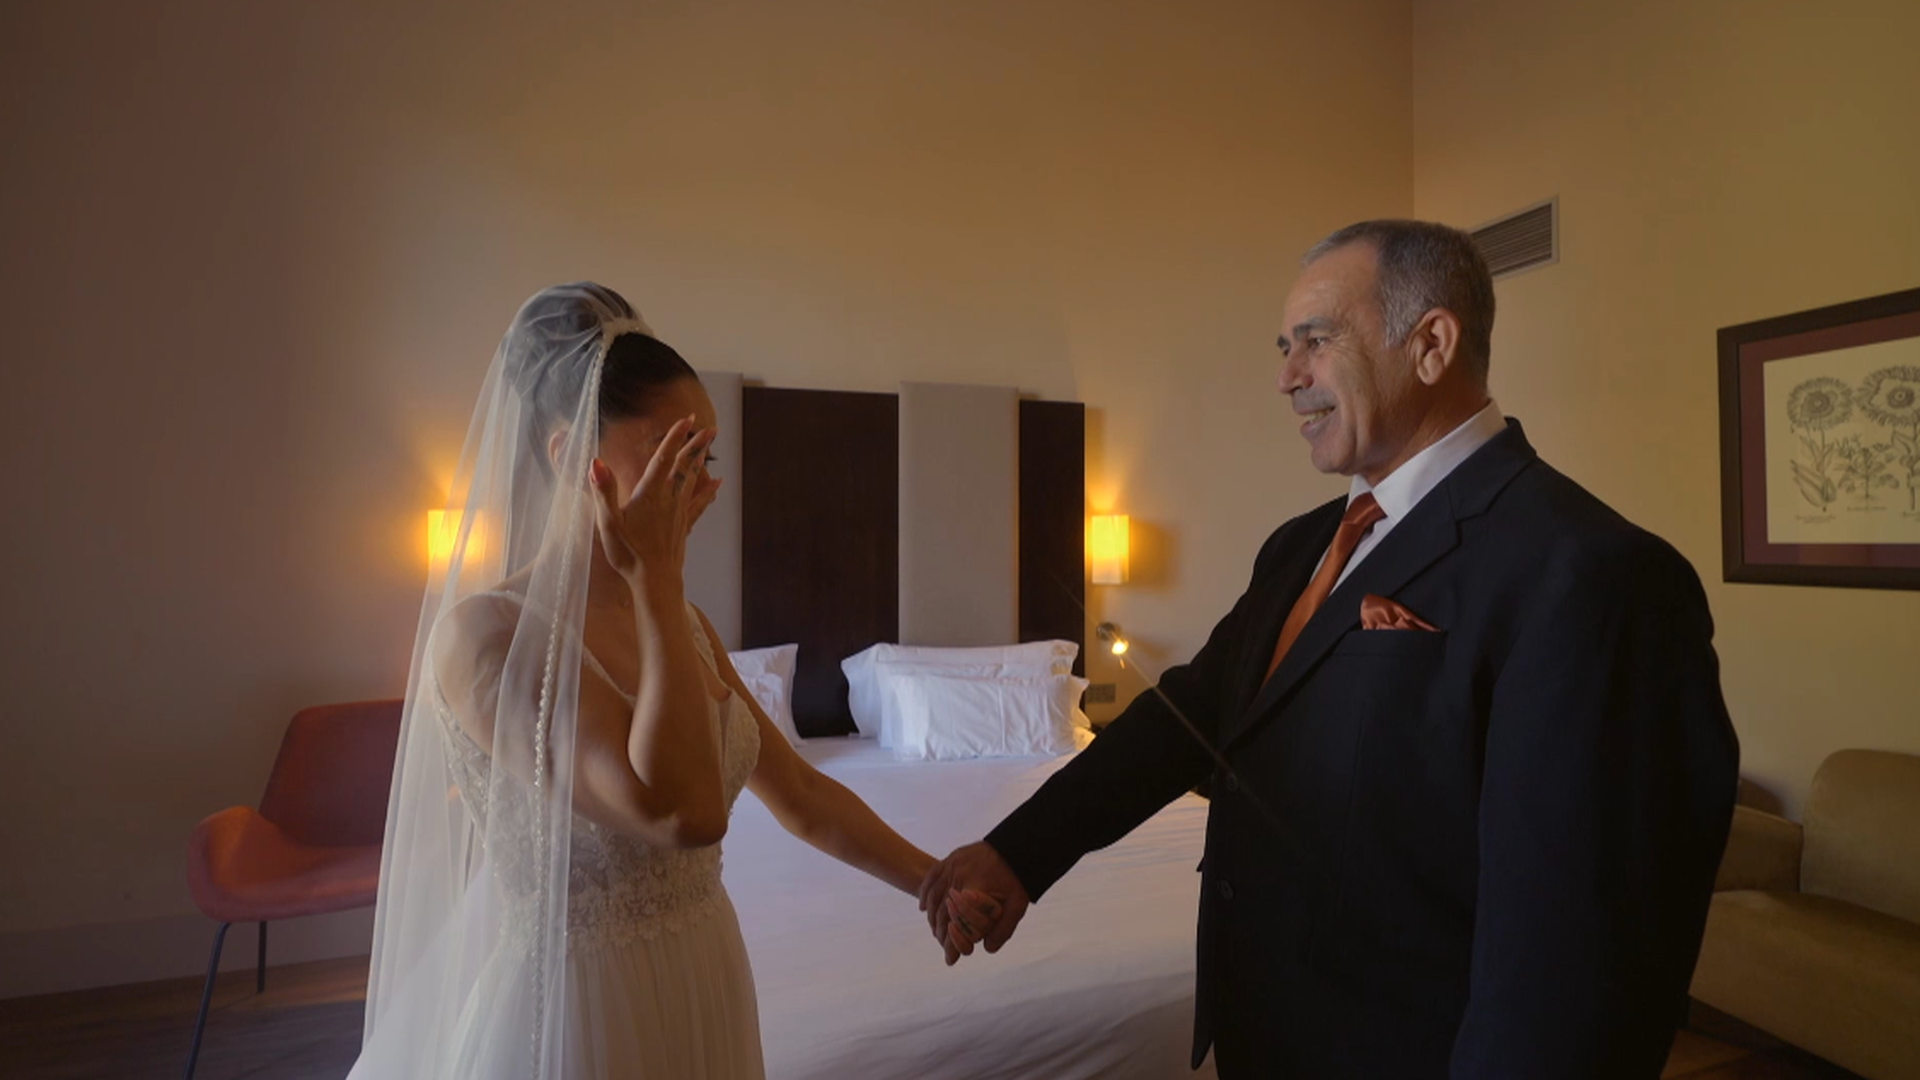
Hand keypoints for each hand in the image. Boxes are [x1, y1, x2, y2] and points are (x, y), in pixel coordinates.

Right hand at [589, 418, 722, 587]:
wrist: (654, 580)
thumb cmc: (628, 553)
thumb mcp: (608, 522)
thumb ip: (603, 491)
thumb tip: (596, 462)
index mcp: (649, 494)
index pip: (664, 458)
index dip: (675, 438)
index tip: (687, 420)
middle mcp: (668, 498)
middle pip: (684, 465)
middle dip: (696, 445)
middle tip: (709, 428)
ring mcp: (678, 512)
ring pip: (692, 480)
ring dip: (700, 461)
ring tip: (710, 445)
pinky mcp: (683, 525)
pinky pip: (699, 503)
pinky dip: (709, 491)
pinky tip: (719, 484)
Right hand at [917, 842, 1029, 965]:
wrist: (1018, 847)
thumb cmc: (1018, 877)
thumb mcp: (1018, 905)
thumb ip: (1003, 929)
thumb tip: (987, 948)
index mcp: (973, 890)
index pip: (955, 923)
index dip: (951, 944)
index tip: (951, 959)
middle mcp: (958, 878)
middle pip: (941, 912)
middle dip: (941, 933)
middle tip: (945, 945)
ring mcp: (953, 866)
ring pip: (933, 896)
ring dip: (932, 917)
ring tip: (936, 931)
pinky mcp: (952, 858)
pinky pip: (931, 876)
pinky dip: (924, 893)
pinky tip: (924, 907)